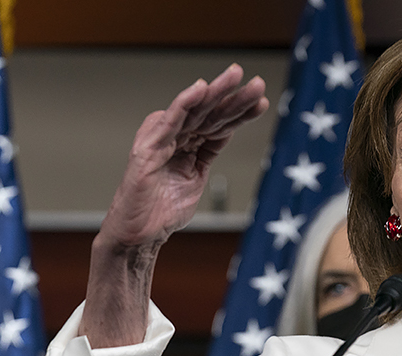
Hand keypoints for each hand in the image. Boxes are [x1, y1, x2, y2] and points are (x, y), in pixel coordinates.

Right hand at [79, 65, 267, 346]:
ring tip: (236, 75)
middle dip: (233, 97)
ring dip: (215, 92)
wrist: (139, 235)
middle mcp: (176, 138)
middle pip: (210, 114)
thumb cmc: (162, 211)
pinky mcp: (148, 148)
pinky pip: (169, 120)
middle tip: (257, 82)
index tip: (262, 101)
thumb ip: (207, 153)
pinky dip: (184, 103)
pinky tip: (200, 88)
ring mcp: (162, 141)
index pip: (219, 125)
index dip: (240, 113)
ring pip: (194, 111)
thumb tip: (227, 130)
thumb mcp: (195, 178)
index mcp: (189, 146)